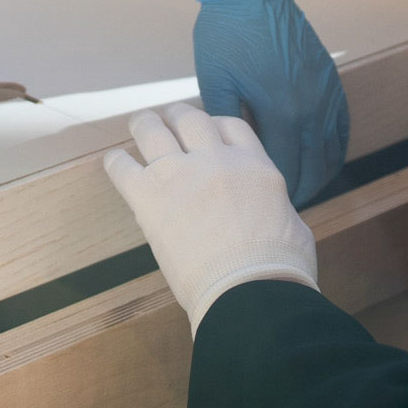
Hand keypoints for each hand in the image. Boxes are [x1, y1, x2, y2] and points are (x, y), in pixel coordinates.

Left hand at [104, 104, 318, 332]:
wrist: (249, 290)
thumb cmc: (281, 268)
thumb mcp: (292, 223)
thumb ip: (274, 206)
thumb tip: (270, 211)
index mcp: (254, 166)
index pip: (231, 126)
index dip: (216, 124)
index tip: (207, 131)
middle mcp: (215, 160)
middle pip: (190, 119)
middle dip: (179, 117)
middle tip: (171, 121)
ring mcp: (179, 174)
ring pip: (153, 131)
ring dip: (145, 124)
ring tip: (140, 124)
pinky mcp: (149, 198)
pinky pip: (123, 167)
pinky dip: (117, 162)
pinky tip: (115, 161)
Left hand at [192, 0, 348, 204]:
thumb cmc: (227, 34)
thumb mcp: (216, 82)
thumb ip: (224, 125)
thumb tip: (224, 161)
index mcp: (282, 110)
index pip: (285, 168)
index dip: (276, 193)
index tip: (263, 210)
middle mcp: (312, 106)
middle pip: (315, 166)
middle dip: (302, 191)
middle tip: (285, 210)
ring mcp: (326, 92)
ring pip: (333, 148)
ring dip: (320, 173)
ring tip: (302, 189)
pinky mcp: (330, 79)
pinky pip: (340, 125)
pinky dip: (333, 147)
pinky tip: (321, 158)